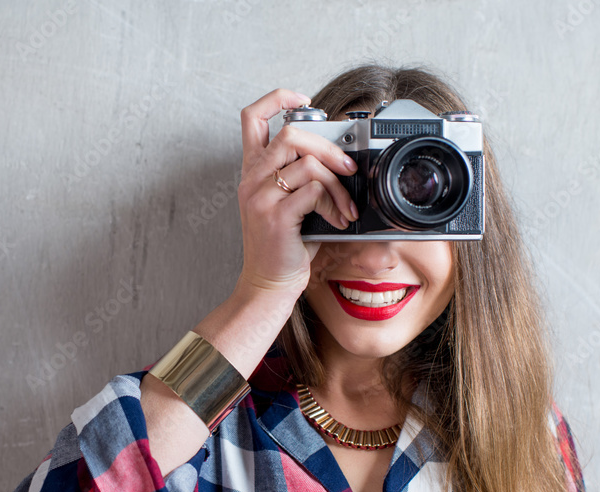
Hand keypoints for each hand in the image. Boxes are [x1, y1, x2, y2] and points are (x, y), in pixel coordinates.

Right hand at [236, 89, 357, 297]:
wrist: (267, 284)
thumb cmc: (283, 245)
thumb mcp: (288, 203)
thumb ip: (302, 176)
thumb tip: (342, 157)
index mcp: (252, 171)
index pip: (251, 117)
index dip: (277, 98)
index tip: (303, 99)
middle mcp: (251, 180)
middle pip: (291, 133)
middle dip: (330, 148)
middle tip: (347, 168)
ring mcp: (260, 197)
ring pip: (308, 162)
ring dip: (338, 183)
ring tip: (346, 205)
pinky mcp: (275, 217)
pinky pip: (313, 191)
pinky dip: (334, 203)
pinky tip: (338, 220)